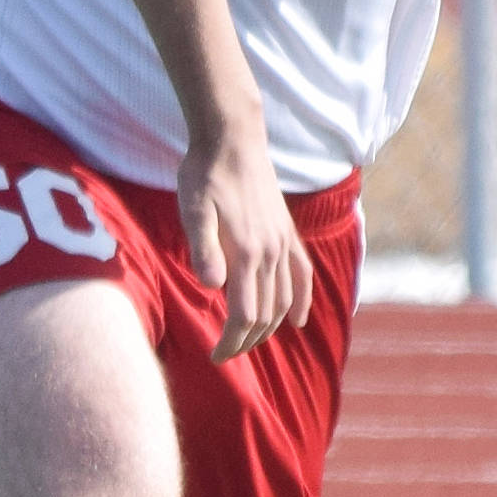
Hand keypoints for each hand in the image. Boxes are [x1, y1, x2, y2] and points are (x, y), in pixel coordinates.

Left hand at [177, 114, 315, 362]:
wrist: (232, 139)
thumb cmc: (204, 174)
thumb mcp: (192, 209)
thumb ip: (203, 247)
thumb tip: (211, 285)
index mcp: (248, 253)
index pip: (245, 315)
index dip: (231, 343)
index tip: (215, 358)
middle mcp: (271, 253)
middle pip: (265, 314)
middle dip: (246, 341)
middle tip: (224, 355)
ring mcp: (283, 243)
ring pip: (284, 300)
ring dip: (269, 328)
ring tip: (248, 342)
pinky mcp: (287, 233)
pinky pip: (303, 275)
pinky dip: (303, 301)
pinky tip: (299, 320)